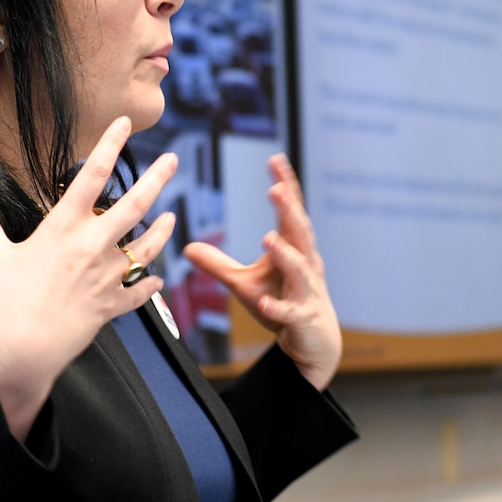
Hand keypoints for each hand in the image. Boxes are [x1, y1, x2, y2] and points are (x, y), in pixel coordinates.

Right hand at [0, 117, 178, 439]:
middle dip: (157, 179)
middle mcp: (92, 247)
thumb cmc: (5, 303)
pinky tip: (157, 277)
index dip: (110, 146)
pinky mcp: (112, 306)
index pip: (92, 176)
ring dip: (162, 231)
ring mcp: (106, 277)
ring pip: (146, 247)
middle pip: (135, 205)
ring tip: (172, 217)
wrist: (20, 351)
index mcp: (63, 228)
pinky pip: (139, 292)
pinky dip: (150, 284)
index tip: (124, 125)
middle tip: (172, 161)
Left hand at [183, 153, 341, 389]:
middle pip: (299, 232)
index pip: (290, 212)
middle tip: (276, 189)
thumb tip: (187, 247)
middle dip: (289, 210)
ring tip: (268, 238)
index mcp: (294, 249)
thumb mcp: (245, 281)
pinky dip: (277, 307)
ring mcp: (306, 291)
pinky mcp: (302, 318)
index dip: (285, 186)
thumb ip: (218, 263)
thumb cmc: (281, 302)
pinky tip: (264, 303)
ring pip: (299, 269)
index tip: (275, 160)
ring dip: (285, 253)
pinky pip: (290, 312)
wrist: (314, 341)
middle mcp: (305, 264)